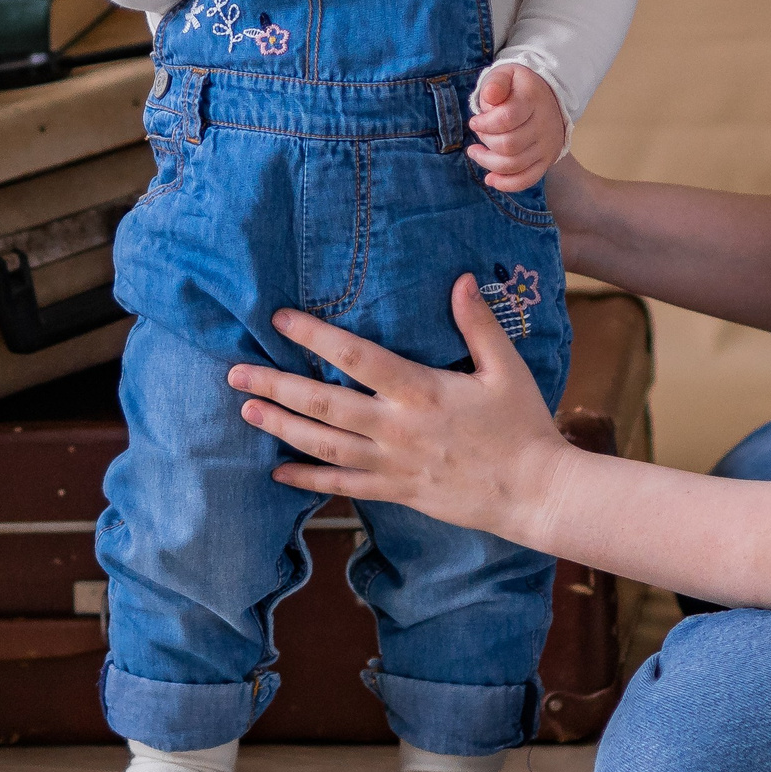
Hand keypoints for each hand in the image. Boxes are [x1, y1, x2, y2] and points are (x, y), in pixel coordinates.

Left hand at [229, 275, 574, 539]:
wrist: (535, 492)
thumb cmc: (522, 424)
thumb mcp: (505, 367)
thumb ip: (478, 323)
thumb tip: (460, 279)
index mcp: (421, 391)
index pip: (356, 357)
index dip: (314, 337)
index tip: (280, 318)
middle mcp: (397, 428)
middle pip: (323, 405)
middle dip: (276, 386)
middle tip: (235, 373)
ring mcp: (393, 464)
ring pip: (324, 446)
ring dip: (282, 427)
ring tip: (246, 411)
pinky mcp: (397, 492)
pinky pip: (344, 487)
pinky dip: (309, 480)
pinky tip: (279, 471)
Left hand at [468, 63, 564, 191]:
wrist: (548, 97)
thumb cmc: (519, 87)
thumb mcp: (506, 74)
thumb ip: (495, 83)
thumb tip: (489, 97)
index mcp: (533, 100)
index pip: (506, 119)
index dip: (485, 124)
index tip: (475, 122)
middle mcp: (545, 124)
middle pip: (508, 145)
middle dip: (486, 141)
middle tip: (479, 133)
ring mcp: (547, 146)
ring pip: (514, 165)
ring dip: (488, 162)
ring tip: (475, 152)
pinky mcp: (547, 161)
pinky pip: (527, 180)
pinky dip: (506, 184)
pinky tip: (490, 178)